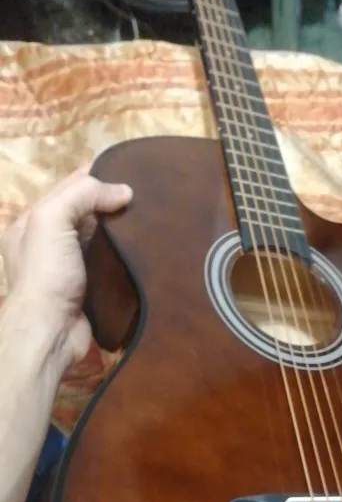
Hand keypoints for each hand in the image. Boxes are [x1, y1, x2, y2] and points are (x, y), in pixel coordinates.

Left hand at [0, 167, 132, 373]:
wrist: (50, 331)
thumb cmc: (46, 273)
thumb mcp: (51, 219)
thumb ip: (82, 195)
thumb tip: (124, 192)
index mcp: (32, 223)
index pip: (68, 188)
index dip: (96, 176)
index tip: (130, 170)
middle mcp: (48, 244)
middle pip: (84, 213)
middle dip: (111, 202)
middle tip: (146, 195)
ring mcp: (68, 268)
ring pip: (98, 239)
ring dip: (121, 230)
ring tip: (151, 219)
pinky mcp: (88, 290)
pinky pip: (109, 265)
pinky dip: (124, 256)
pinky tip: (144, 250)